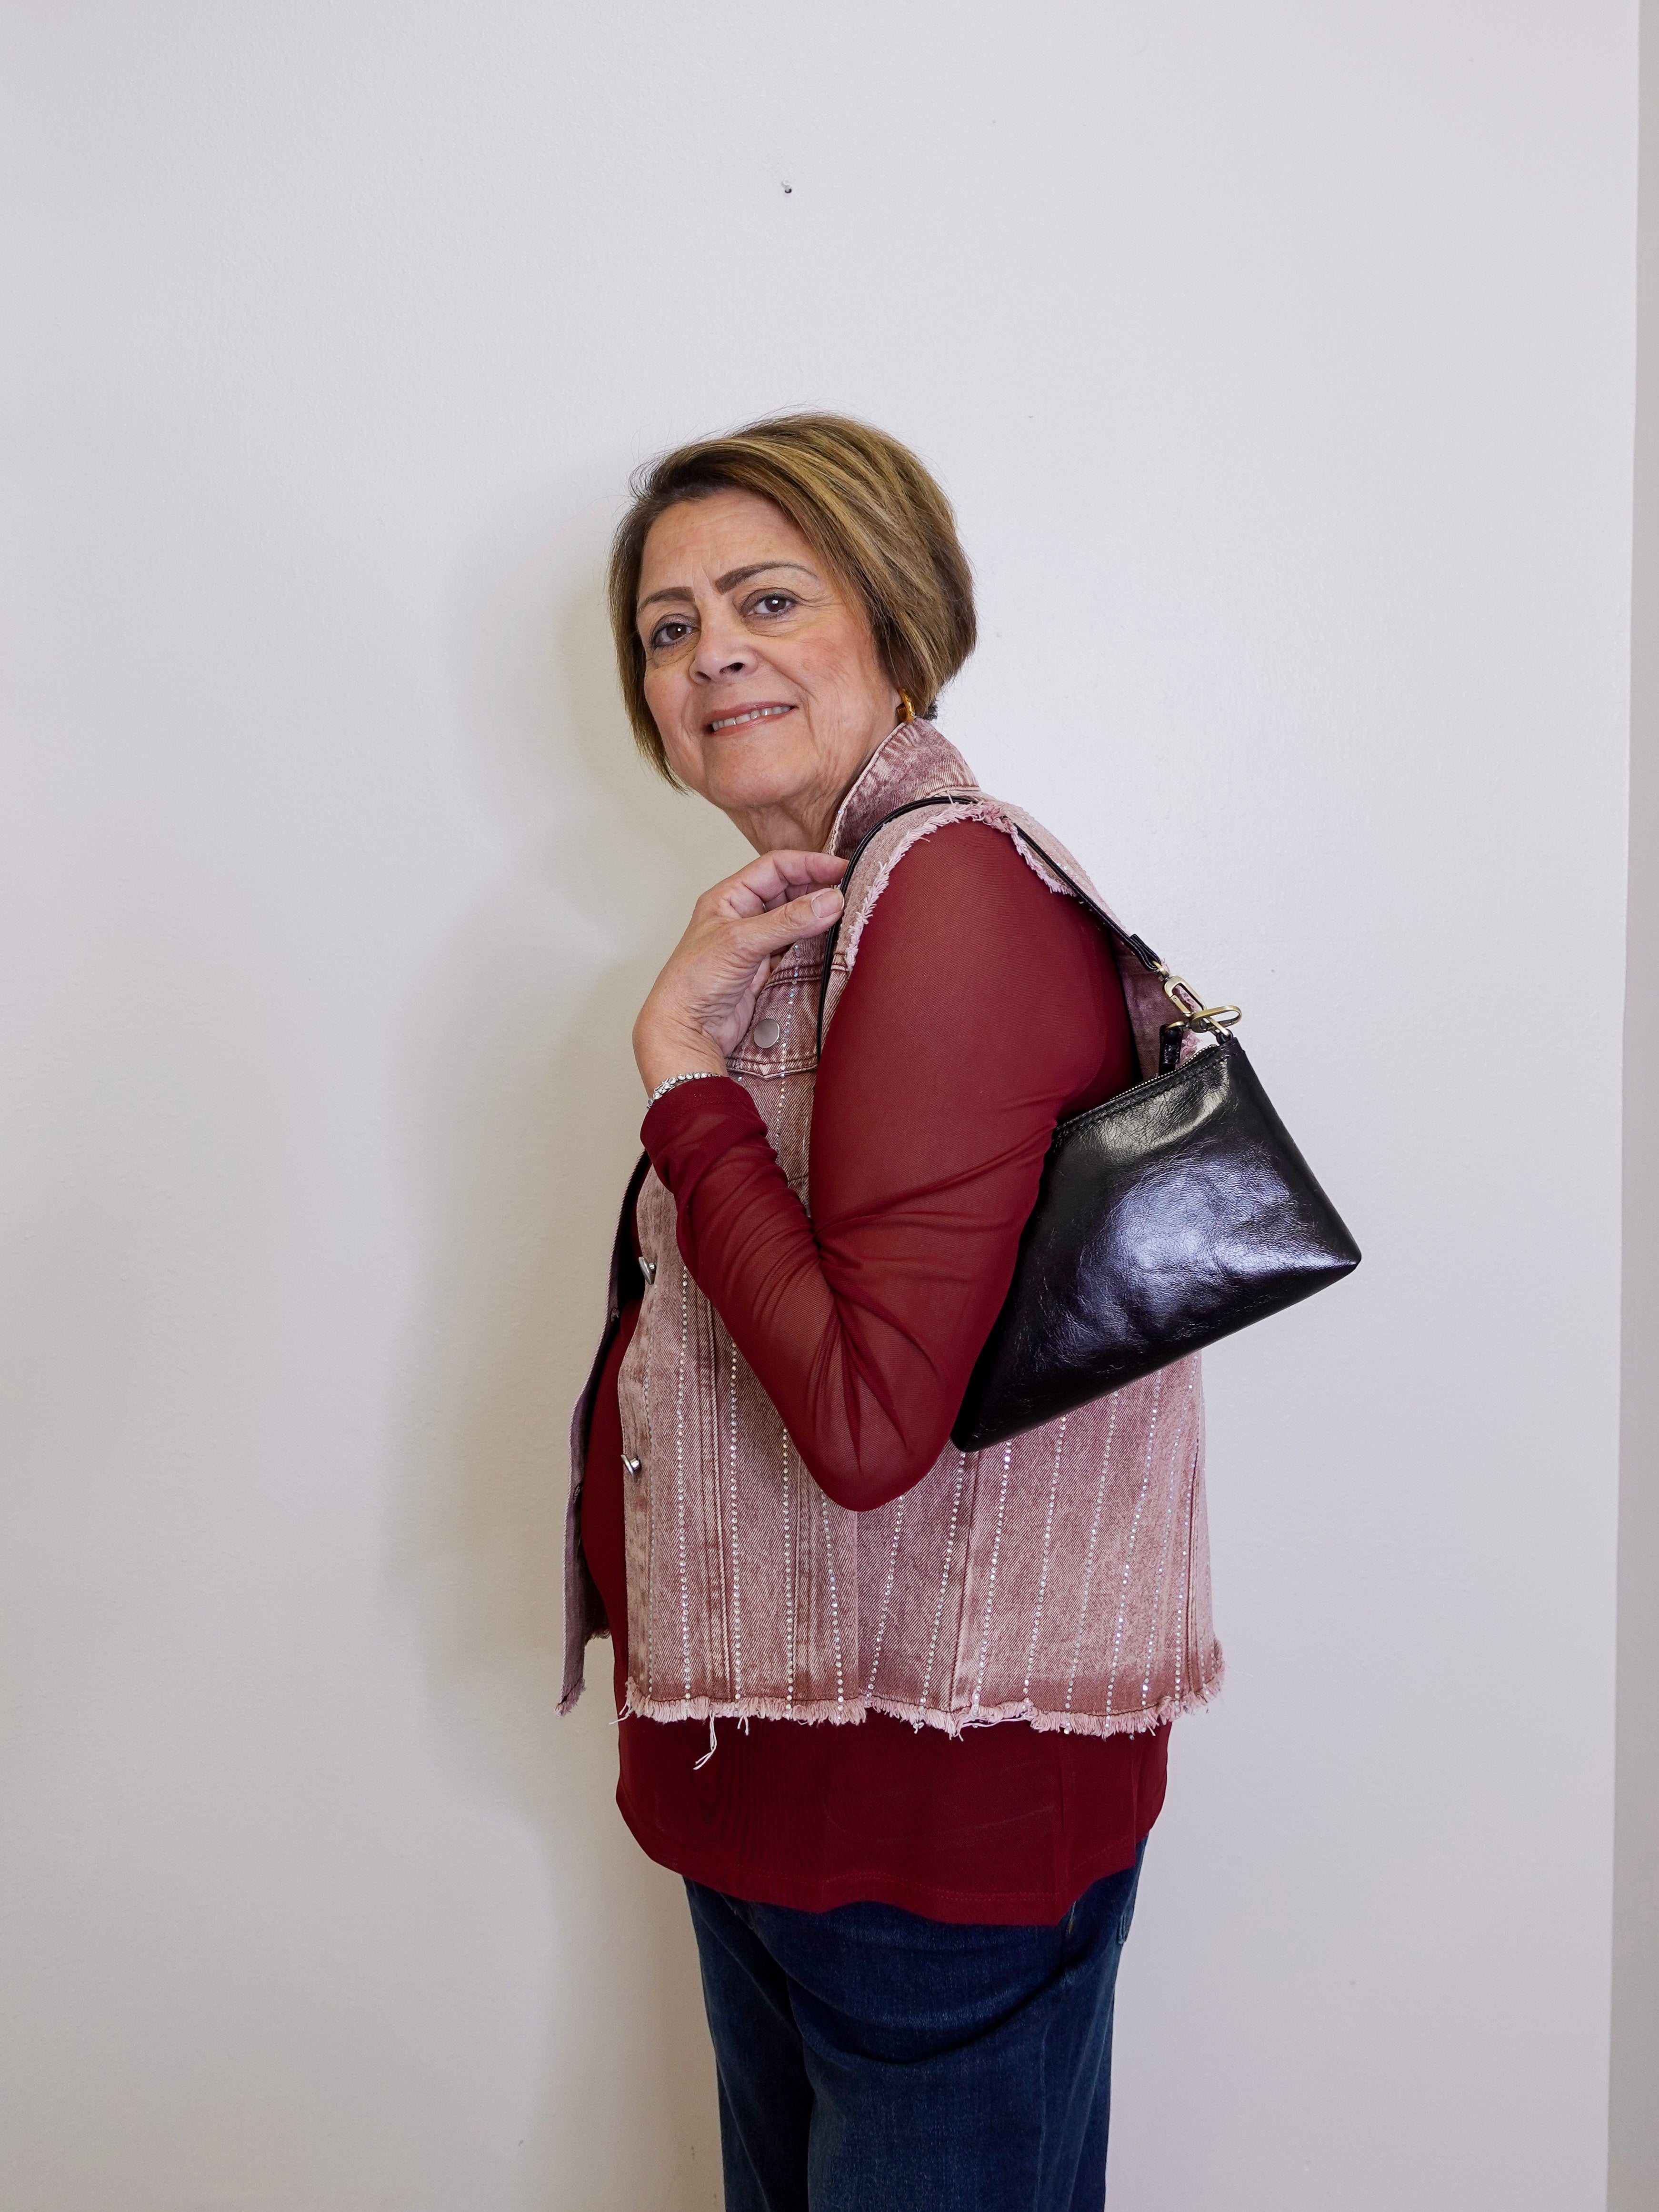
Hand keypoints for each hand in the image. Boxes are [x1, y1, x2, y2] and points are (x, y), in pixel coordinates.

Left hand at [633, 849, 845, 1096]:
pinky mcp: (765, 970)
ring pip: (795, 921)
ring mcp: (755, 944)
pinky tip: (831, 942)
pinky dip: (815, 944)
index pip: (775, 868)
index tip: (842, 869)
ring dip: (818, 917)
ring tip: (846, 916)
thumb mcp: (742, 942)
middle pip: (788, 891)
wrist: (686, 1030)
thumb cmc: (694, 981)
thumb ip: (788, 921)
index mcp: (729, 898)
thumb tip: (830, 901)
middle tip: (850, 894)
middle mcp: (742, 917)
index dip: (809, 864)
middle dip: (817, 889)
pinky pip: (796, 949)